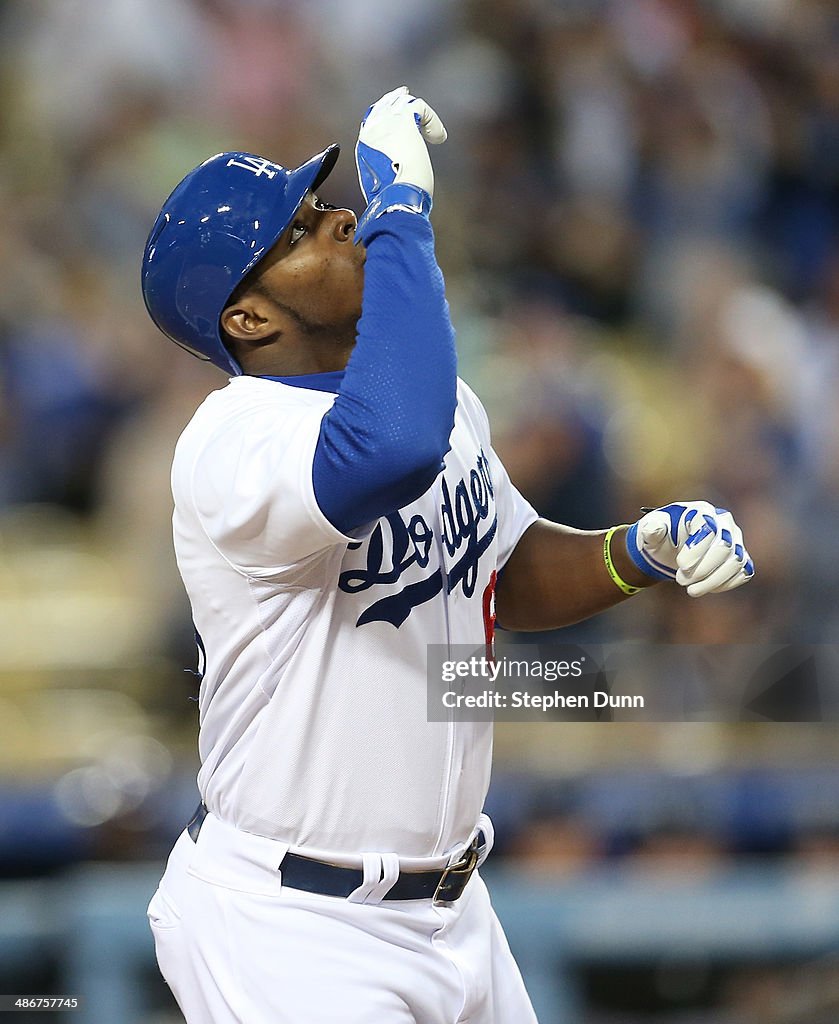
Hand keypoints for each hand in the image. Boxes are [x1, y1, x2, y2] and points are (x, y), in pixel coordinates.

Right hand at [355, 86, 446, 205]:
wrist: (398, 195)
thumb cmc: (393, 197)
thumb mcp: (382, 185)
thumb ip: (385, 171)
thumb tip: (394, 176)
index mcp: (365, 146)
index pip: (372, 122)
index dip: (384, 117)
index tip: (394, 119)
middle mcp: (372, 130)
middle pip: (384, 106)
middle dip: (395, 101)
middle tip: (406, 95)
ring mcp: (387, 122)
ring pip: (401, 102)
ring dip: (417, 112)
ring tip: (429, 126)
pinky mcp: (404, 119)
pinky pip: (419, 106)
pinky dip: (432, 121)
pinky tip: (437, 137)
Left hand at [626, 501, 754, 596]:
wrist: (669, 550)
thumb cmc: (661, 537)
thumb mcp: (649, 531)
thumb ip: (650, 529)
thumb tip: (653, 529)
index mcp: (701, 512)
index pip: (708, 529)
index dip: (696, 550)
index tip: (681, 566)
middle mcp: (724, 524)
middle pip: (725, 547)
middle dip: (703, 569)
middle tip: (680, 580)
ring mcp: (735, 541)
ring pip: (736, 562)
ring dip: (713, 581)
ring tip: (691, 590)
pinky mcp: (740, 559)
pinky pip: (743, 573)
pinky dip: (724, 584)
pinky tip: (705, 587)